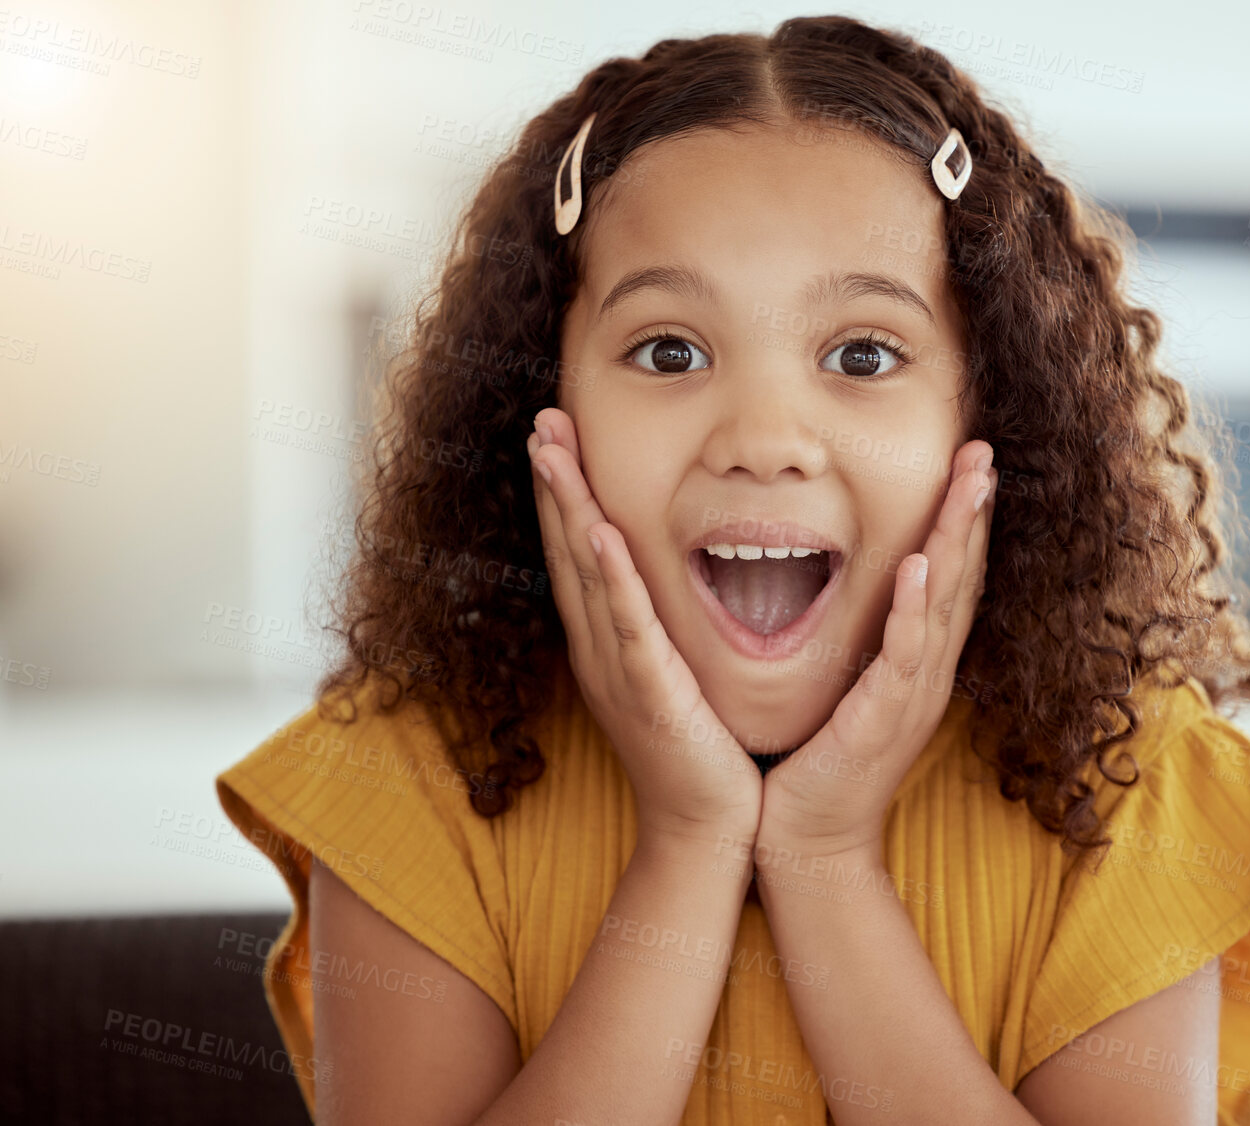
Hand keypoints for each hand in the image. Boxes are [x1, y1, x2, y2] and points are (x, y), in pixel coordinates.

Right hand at [529, 407, 762, 845]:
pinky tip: (600, 532)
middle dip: (554, 482)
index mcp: (610, 642)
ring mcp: (620, 670)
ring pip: (587, 575)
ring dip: (568, 508)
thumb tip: (676, 580)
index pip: (580, 552)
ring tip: (553, 450)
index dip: (565, 492)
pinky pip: (629, 626)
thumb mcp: (677, 674)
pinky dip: (611, 578)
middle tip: (542, 418)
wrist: (706, 829)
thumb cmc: (702, 752)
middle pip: (569, 550)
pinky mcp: (651, 694)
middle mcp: (601, 649)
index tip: (558, 433)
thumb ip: (669, 627)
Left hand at [756, 439, 994, 861]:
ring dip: (958, 540)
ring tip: (969, 484)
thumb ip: (863, 640)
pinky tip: (922, 566)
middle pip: (962, 576)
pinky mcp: (883, 720)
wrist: (808, 841)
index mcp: (917, 662)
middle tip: (984, 450)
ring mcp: (911, 696)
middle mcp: (926, 672)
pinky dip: (916, 610)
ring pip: (946, 604)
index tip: (968, 458)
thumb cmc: (819, 763)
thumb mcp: (848, 686)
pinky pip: (905, 655)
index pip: (950, 575)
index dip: (962, 516)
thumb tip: (860, 589)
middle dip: (973, 510)